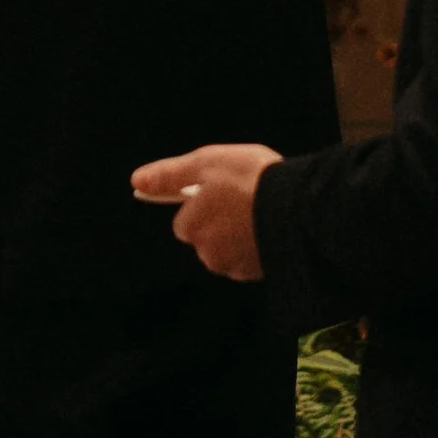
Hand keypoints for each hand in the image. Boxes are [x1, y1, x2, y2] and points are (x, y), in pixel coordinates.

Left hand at [133, 142, 278, 282]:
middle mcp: (208, 254)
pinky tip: (272, 227)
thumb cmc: (251, 179)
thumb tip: (136, 182)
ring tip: (262, 212)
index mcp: (191, 228)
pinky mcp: (260, 274)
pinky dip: (258, 246)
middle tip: (244, 200)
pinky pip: (251, 259)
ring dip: (240, 235)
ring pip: (228, 250)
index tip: (221, 192)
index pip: (185, 221)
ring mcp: (235, 267)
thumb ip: (169, 175)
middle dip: (220, 223)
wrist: (301, 205)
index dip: (201, 204)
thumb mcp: (205, 163)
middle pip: (206, 239)